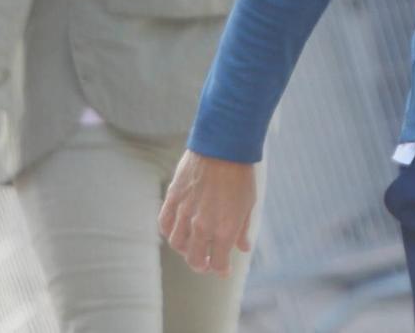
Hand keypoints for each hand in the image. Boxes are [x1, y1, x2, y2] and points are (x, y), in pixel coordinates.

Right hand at [160, 151, 257, 276]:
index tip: (223, 269)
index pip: (219, 262)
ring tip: (191, 246)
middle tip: (206, 262)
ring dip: (184, 250)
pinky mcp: (173, 198)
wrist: (224, 145)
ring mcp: (185, 213)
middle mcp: (202, 226)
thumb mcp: (249, 203)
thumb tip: (243, 247)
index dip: (221, 269)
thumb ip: (243, 229)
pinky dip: (169, 232)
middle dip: (201, 265)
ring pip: (177, 244)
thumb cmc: (241, 174)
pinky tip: (176, 230)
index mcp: (225, 229)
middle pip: (195, 258)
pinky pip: (164, 224)